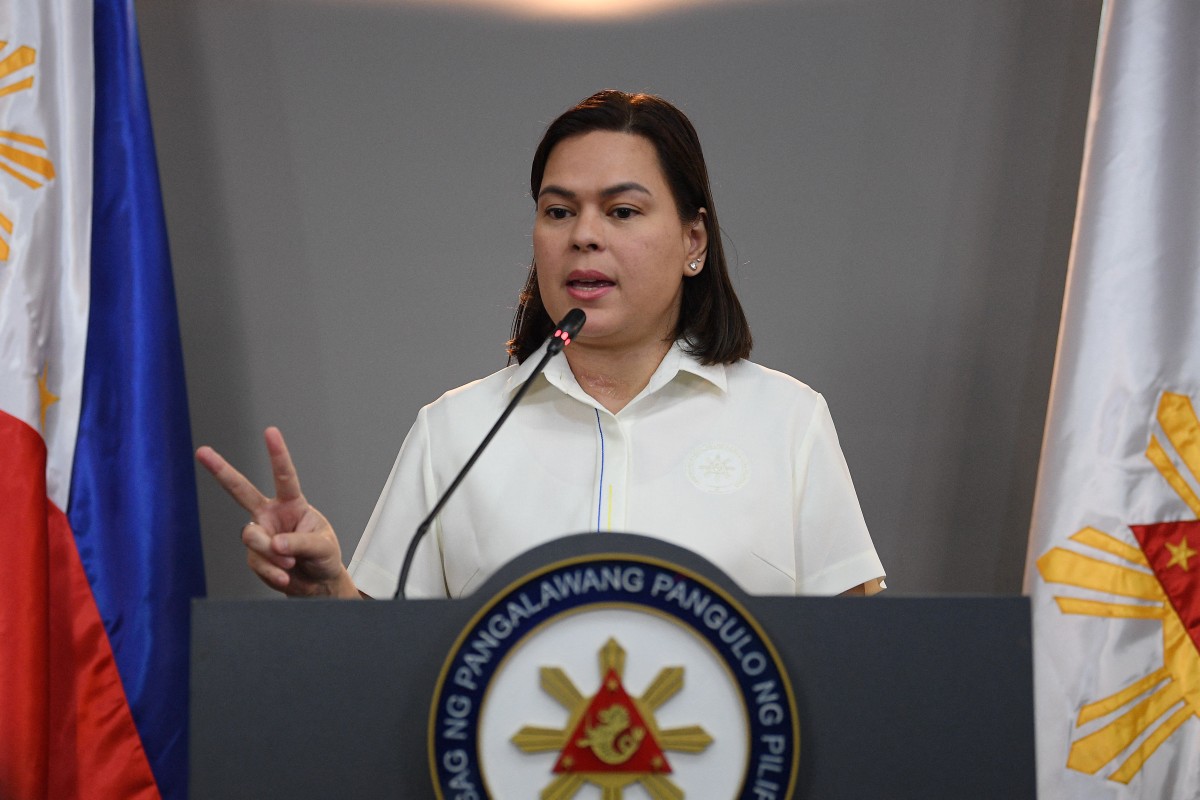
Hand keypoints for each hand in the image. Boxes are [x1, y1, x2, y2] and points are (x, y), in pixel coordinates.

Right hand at [196, 427, 357, 597]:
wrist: (317, 585)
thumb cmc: (324, 558)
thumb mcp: (322, 548)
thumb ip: (300, 543)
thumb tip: (275, 543)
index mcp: (292, 504)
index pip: (284, 476)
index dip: (277, 454)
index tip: (270, 432)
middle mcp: (271, 515)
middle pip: (241, 490)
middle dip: (221, 470)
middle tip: (202, 452)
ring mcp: (260, 535)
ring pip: (252, 537)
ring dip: (272, 553)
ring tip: (290, 563)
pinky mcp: (254, 557)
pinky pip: (256, 561)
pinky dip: (272, 571)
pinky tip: (285, 576)